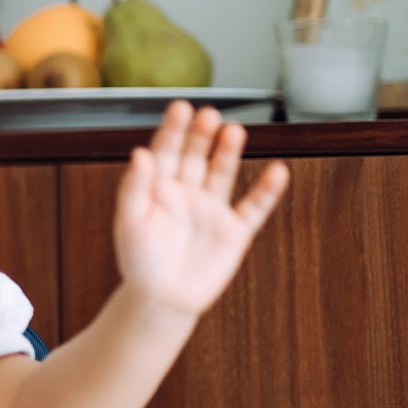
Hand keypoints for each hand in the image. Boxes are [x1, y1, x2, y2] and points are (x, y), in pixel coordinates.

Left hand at [115, 102, 289, 316]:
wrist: (161, 300)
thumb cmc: (139, 260)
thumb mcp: (130, 222)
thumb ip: (134, 187)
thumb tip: (140, 153)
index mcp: (158, 189)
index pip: (167, 151)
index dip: (174, 130)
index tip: (181, 107)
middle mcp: (187, 194)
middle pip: (196, 156)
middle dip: (202, 135)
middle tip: (209, 114)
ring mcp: (212, 210)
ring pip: (223, 173)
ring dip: (229, 153)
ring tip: (235, 131)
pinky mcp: (234, 231)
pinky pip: (254, 207)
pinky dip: (266, 191)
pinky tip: (277, 171)